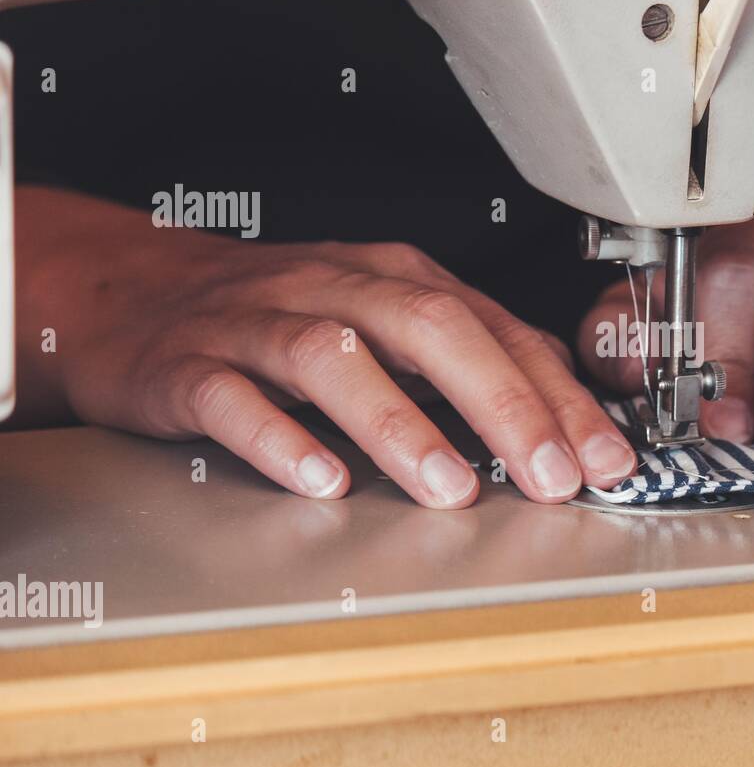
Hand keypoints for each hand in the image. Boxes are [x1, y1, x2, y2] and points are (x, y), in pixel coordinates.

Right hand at [14, 187, 637, 506]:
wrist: (135, 293)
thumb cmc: (281, 316)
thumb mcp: (384, 323)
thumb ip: (464, 365)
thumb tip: (561, 425)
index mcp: (396, 279)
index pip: (496, 329)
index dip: (557, 396)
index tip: (605, 459)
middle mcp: (336, 289)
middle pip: (432, 330)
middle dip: (504, 406)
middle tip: (550, 477)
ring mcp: (259, 322)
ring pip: (336, 358)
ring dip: (401, 423)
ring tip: (452, 486)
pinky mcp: (189, 365)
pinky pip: (233, 398)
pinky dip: (279, 437)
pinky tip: (321, 478)